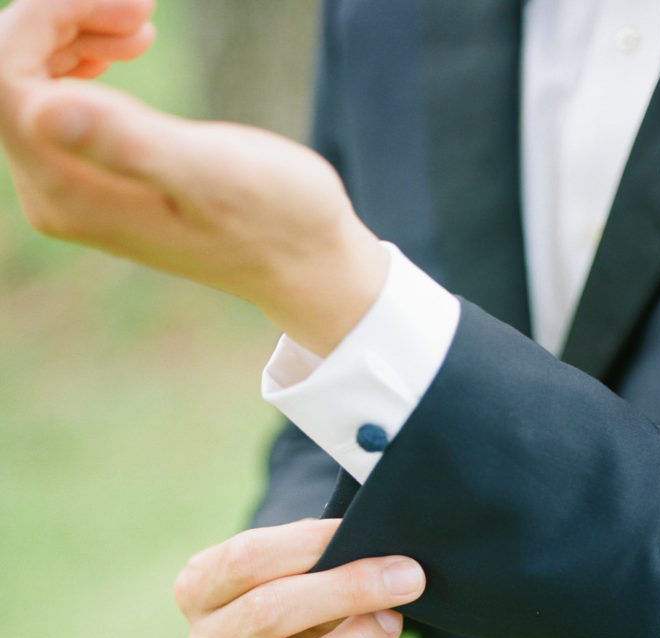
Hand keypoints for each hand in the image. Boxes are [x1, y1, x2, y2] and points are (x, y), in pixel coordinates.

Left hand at [0, 0, 388, 354]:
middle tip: (142, 10)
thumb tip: (43, 109)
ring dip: (74, 32)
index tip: (131, 7)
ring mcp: (70, 191)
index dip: (48, 19)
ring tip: (142, 23)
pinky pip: (53, 101)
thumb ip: (131, 144)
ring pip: (29, 81)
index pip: (4, 77)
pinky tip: (129, 47)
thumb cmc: (276, 220)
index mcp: (70, 193)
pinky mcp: (92, 181)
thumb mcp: (214, 175)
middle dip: (61, 19)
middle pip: (9, 74)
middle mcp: (55, 197)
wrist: (303, 262)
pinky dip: (83, 58)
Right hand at [173, 519, 425, 637]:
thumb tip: (385, 562)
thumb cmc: (296, 584)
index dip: (310, 543)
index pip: (246, 559)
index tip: (361, 532)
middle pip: (268, 614)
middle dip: (348, 590)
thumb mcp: (293, 558)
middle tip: (405, 577)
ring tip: (390, 620)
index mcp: (198, 589)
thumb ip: (322, 548)